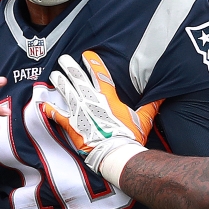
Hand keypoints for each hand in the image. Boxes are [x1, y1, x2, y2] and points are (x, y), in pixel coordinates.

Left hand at [41, 51, 161, 173]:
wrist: (116, 153)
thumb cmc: (131, 136)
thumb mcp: (144, 119)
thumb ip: (151, 105)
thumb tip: (164, 95)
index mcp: (109, 98)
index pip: (100, 75)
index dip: (93, 63)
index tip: (87, 54)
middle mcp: (92, 101)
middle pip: (79, 80)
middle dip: (72, 68)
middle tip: (64, 59)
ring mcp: (80, 112)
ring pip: (68, 93)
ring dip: (61, 83)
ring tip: (55, 74)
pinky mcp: (72, 125)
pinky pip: (58, 116)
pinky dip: (51, 110)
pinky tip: (44, 104)